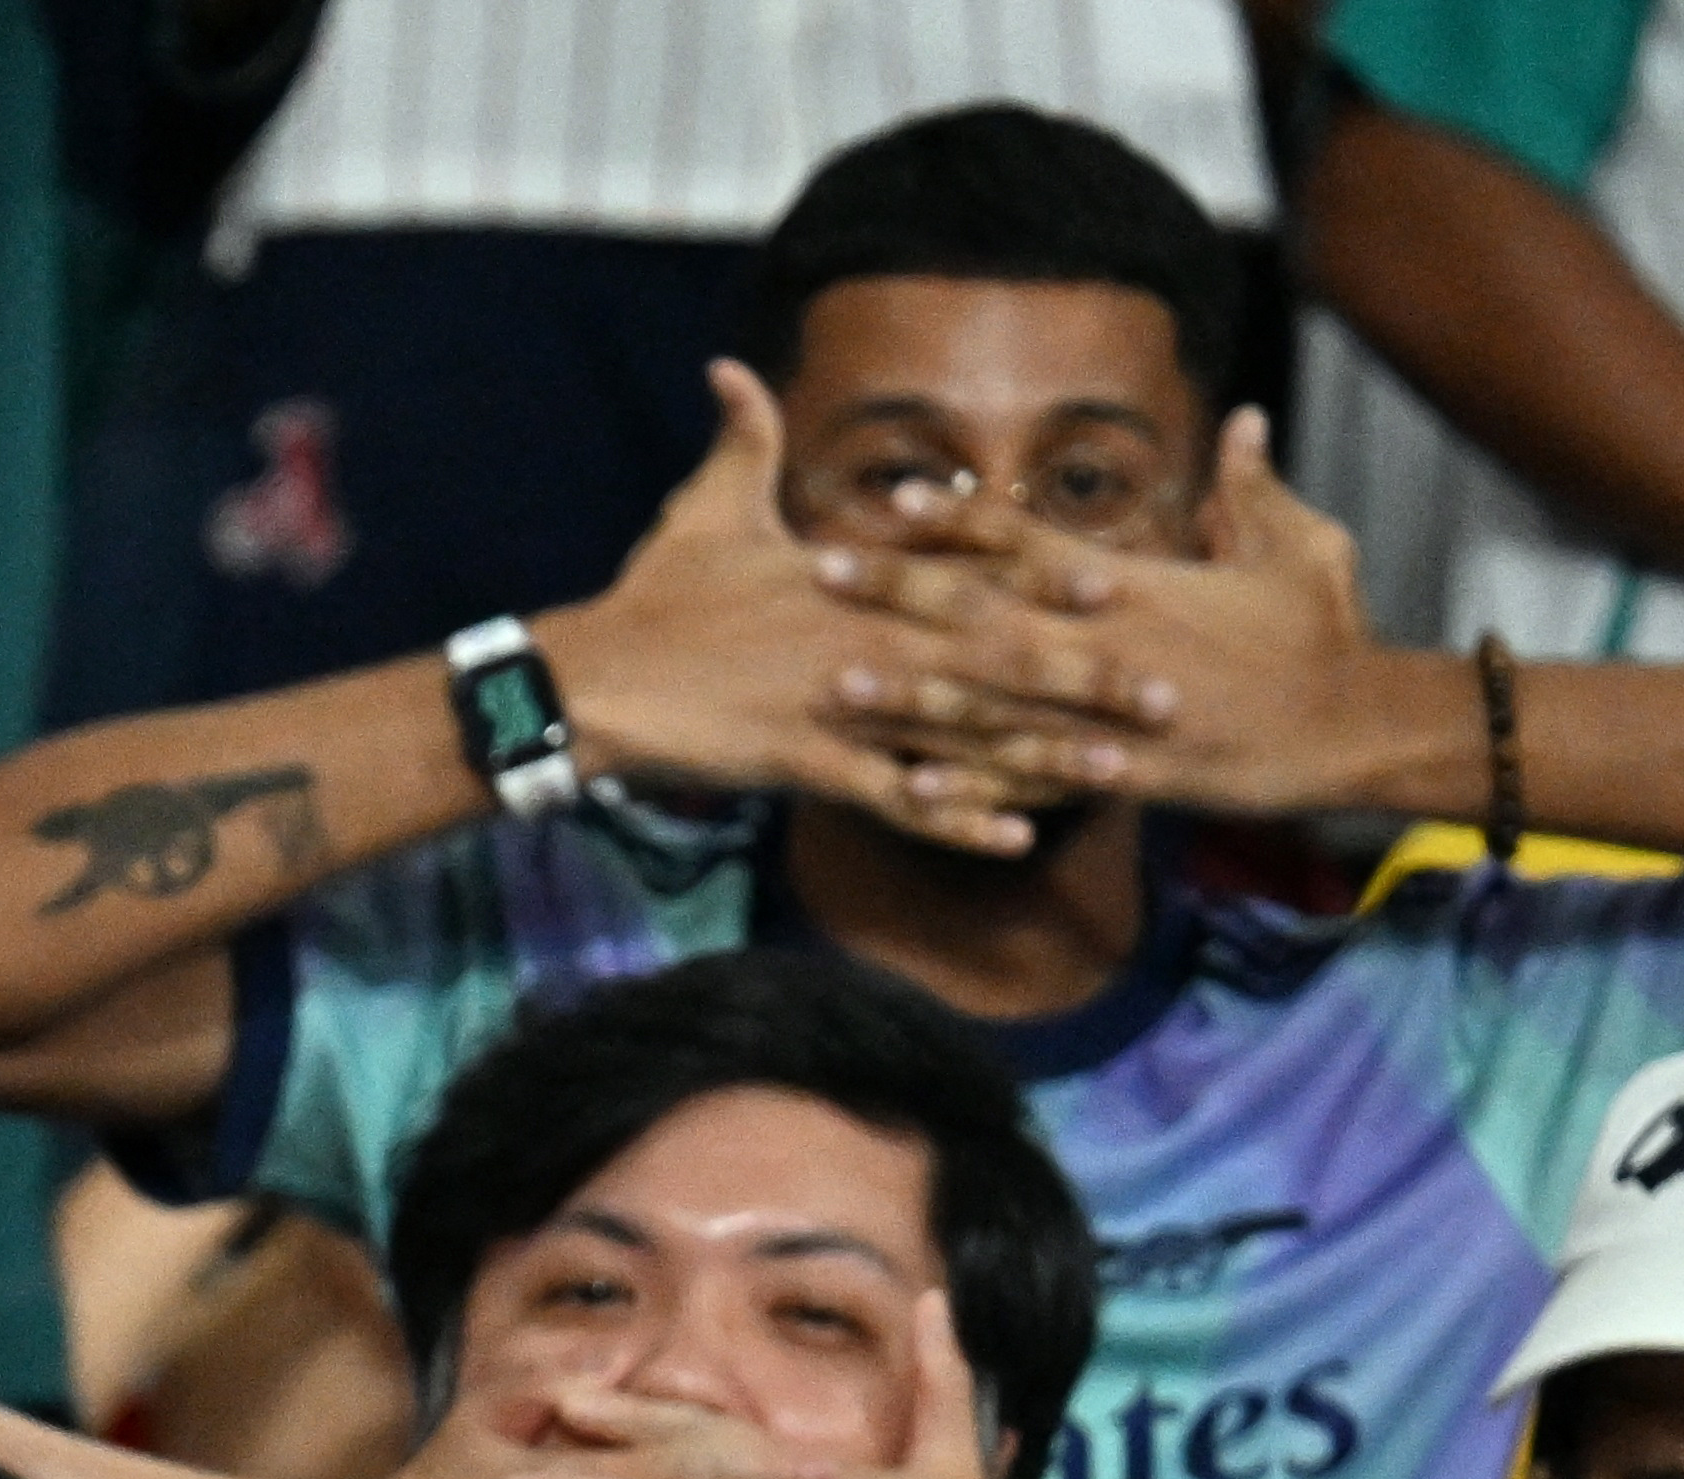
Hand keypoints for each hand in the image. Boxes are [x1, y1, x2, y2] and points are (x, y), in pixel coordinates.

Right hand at [536, 366, 1164, 853]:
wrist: (589, 678)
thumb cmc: (652, 593)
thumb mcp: (701, 506)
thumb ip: (739, 438)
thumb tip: (730, 368)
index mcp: (850, 574)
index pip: (964, 568)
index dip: (1043, 575)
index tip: (1114, 580)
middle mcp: (863, 634)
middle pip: (995, 653)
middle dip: (1084, 675)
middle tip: (1165, 692)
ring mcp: (840, 702)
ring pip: (965, 730)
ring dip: (1046, 754)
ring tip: (1119, 772)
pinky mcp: (807, 762)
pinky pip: (897, 797)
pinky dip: (958, 818)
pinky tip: (1017, 834)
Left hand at [856, 408, 1428, 817]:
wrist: (1355, 726)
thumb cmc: (1327, 631)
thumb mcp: (1300, 545)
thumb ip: (1250, 489)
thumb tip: (1243, 419)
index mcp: (1138, 584)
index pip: (1029, 544)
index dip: (959, 521)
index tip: (893, 501)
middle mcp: (1107, 646)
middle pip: (984, 613)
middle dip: (899, 595)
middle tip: (818, 573)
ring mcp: (1107, 716)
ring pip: (990, 704)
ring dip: (908, 696)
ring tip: (834, 685)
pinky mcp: (1119, 777)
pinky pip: (1028, 782)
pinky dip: (971, 786)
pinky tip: (909, 786)